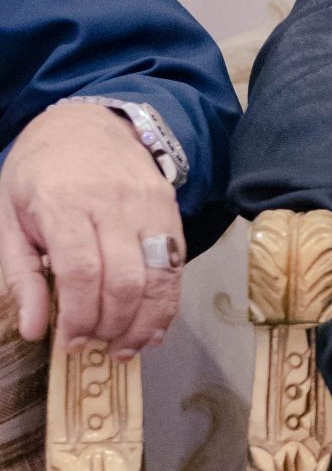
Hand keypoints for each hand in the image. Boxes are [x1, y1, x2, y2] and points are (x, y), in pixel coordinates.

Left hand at [0, 102, 185, 352]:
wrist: (89, 122)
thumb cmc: (40, 171)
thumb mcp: (9, 216)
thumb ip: (21, 275)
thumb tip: (34, 330)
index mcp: (63, 201)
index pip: (81, 271)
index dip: (80, 315)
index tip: (71, 341)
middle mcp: (113, 203)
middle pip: (125, 281)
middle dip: (112, 325)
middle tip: (96, 346)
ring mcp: (148, 207)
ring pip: (159, 278)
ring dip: (144, 323)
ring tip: (124, 348)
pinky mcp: (170, 212)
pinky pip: (176, 267)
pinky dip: (167, 305)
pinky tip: (150, 327)